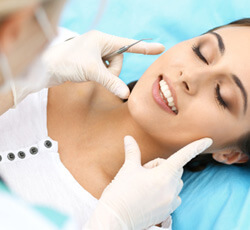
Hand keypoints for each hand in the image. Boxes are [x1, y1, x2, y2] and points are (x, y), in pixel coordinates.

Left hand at [43, 30, 164, 98]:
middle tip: (97, 73)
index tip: (161, 48)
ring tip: (90, 73)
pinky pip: (104, 71)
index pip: (129, 44)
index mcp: (103, 39)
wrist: (48, 67)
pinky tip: (87, 73)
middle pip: (119, 61)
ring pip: (112, 68)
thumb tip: (126, 95)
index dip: (145, 48)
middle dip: (112, 71)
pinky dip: (99, 76)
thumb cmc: (67, 62)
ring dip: (104, 75)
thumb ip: (111, 82)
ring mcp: (96, 53)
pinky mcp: (92, 62)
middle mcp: (101, 44)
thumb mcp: (92, 71)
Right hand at [85, 136, 211, 229]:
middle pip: (174, 168)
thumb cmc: (121, 192)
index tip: (208, 140)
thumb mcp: (128, 169)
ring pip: (175, 182)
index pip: (183, 156)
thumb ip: (133, 151)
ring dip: (165, 179)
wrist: (115, 218)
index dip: (196, 146)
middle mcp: (171, 189)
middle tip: (144, 172)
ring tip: (145, 184)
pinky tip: (151, 195)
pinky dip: (167, 191)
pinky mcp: (167, 212)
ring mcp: (170, 202)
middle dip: (162, 166)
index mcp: (163, 175)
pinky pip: (174, 196)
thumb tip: (128, 137)